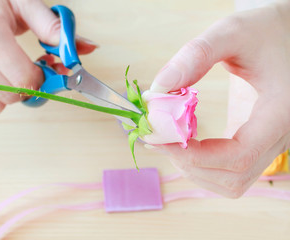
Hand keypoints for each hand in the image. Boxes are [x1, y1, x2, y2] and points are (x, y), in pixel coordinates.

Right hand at [0, 0, 96, 112]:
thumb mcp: (26, 6)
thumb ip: (56, 29)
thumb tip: (88, 49)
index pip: (24, 78)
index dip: (40, 78)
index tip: (40, 67)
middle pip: (12, 95)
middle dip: (27, 86)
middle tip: (25, 69)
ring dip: (9, 92)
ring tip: (5, 68)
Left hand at [149, 1, 289, 197]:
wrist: (284, 35)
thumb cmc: (265, 31)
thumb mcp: (232, 32)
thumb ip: (196, 56)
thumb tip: (158, 88)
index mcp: (280, 113)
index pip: (239, 156)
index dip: (197, 157)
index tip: (163, 140)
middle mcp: (279, 136)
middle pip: (234, 177)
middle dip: (191, 165)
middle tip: (159, 140)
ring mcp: (269, 142)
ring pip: (233, 181)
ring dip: (196, 170)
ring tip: (168, 143)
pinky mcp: (256, 139)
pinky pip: (231, 168)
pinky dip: (204, 165)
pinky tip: (184, 142)